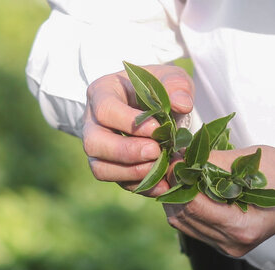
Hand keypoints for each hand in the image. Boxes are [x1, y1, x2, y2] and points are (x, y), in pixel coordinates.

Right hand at [82, 65, 193, 196]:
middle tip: (156, 151)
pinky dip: (141, 186)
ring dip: (131, 172)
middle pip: (93, 143)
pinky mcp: (111, 167)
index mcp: (102, 92)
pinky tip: (163, 185)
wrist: (156, 107)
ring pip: (100, 168)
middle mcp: (92, 122)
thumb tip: (182, 104)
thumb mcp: (170, 77)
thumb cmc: (158, 87)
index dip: (128, 122)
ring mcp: (98, 148)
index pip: (105, 109)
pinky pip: (118, 183)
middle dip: (125, 152)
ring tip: (160, 168)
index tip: (157, 128)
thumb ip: (177, 85)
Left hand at [163, 146, 274, 256]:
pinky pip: (194, 227)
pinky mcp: (225, 244)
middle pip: (183, 217)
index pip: (193, 206)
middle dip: (173, 190)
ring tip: (180, 176)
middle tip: (173, 165)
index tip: (174, 160)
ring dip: (177, 199)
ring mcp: (228, 247)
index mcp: (241, 227)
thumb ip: (212, 162)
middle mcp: (231, 243)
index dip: (178, 181)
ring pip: (183, 224)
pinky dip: (187, 207)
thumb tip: (180, 158)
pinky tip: (190, 189)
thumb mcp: (250, 161)